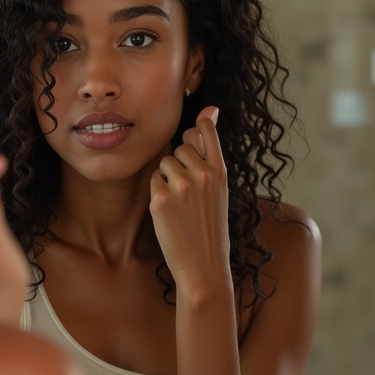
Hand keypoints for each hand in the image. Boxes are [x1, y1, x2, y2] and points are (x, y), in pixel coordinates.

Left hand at [149, 106, 231, 301]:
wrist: (204, 265)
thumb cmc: (210, 226)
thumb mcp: (218, 189)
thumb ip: (210, 153)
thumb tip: (210, 109)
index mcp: (220, 171)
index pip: (205, 130)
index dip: (197, 130)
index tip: (195, 139)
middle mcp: (203, 174)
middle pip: (180, 146)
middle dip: (179, 163)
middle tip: (189, 191)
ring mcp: (181, 186)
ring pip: (164, 162)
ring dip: (167, 178)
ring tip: (181, 202)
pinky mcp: (161, 200)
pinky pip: (153, 181)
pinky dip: (157, 194)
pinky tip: (170, 212)